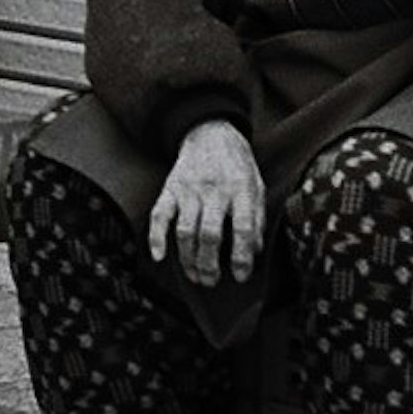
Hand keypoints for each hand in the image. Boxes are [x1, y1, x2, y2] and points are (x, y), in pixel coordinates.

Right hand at [150, 118, 262, 285]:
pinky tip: (159, 256)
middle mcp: (214, 190)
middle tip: (212, 282)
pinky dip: (156, 237)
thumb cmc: (237, 164)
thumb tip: (254, 252)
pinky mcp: (170, 188)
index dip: (242, 256)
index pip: (243, 228)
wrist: (210, 131)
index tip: (241, 276)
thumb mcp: (256, 185)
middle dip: (210, 264)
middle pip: (210, 234)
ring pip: (185, 230)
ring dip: (188, 258)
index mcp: (240, 189)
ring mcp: (189, 189)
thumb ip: (256, 217)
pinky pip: (159, 215)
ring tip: (194, 276)